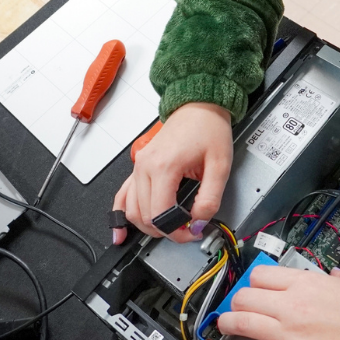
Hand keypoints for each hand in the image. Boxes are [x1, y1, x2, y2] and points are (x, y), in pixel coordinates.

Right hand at [113, 102, 232, 243]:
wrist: (198, 106)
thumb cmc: (208, 128)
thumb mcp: (220, 166)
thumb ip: (209, 198)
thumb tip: (199, 222)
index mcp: (164, 166)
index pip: (161, 214)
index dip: (177, 231)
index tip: (193, 232)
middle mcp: (145, 167)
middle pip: (144, 216)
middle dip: (166, 231)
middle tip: (187, 231)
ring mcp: (138, 167)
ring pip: (131, 210)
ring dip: (147, 226)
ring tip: (168, 230)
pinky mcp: (138, 167)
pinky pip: (122, 195)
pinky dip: (120, 215)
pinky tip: (119, 233)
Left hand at [216, 266, 339, 339]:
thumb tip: (336, 274)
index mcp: (308, 283)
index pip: (262, 274)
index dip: (253, 281)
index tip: (253, 288)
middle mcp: (293, 305)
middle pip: (245, 297)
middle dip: (238, 302)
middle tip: (238, 309)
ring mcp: (291, 334)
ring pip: (241, 323)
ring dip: (228, 325)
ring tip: (225, 328)